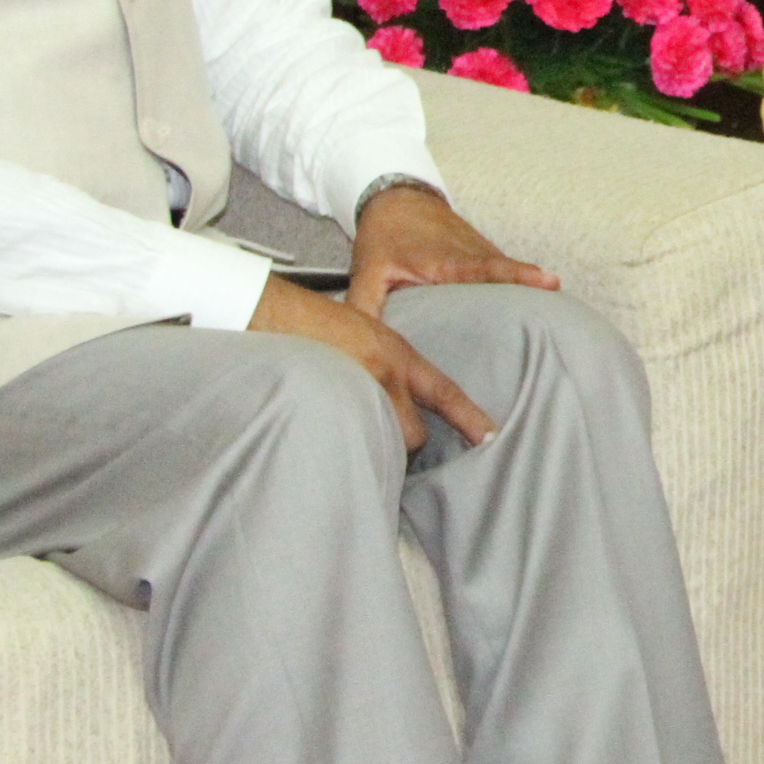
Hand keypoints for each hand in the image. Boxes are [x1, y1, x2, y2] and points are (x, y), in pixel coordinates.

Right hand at [247, 273, 495, 451]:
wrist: (271, 310)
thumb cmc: (315, 323)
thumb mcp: (366, 333)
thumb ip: (387, 364)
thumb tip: (395, 393)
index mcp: (396, 356)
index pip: (444, 392)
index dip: (470, 417)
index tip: (492, 438)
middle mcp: (382, 376)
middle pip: (412, 435)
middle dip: (405, 448)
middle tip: (394, 453)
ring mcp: (355, 392)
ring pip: (381, 440)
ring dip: (374, 447)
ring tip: (359, 449)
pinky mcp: (327, 406)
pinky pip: (347, 440)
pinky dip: (343, 446)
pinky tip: (331, 449)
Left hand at [346, 183, 557, 320]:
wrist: (397, 197)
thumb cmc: (384, 235)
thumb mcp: (368, 271)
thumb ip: (365, 306)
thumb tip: (361, 346)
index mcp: (445, 259)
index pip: (488, 268)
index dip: (518, 275)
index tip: (548, 281)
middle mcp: (471, 253)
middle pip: (509, 274)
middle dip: (536, 289)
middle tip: (565, 309)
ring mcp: (482, 251)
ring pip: (511, 273)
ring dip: (532, 291)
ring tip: (560, 317)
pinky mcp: (486, 253)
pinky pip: (506, 272)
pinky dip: (522, 286)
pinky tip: (537, 309)